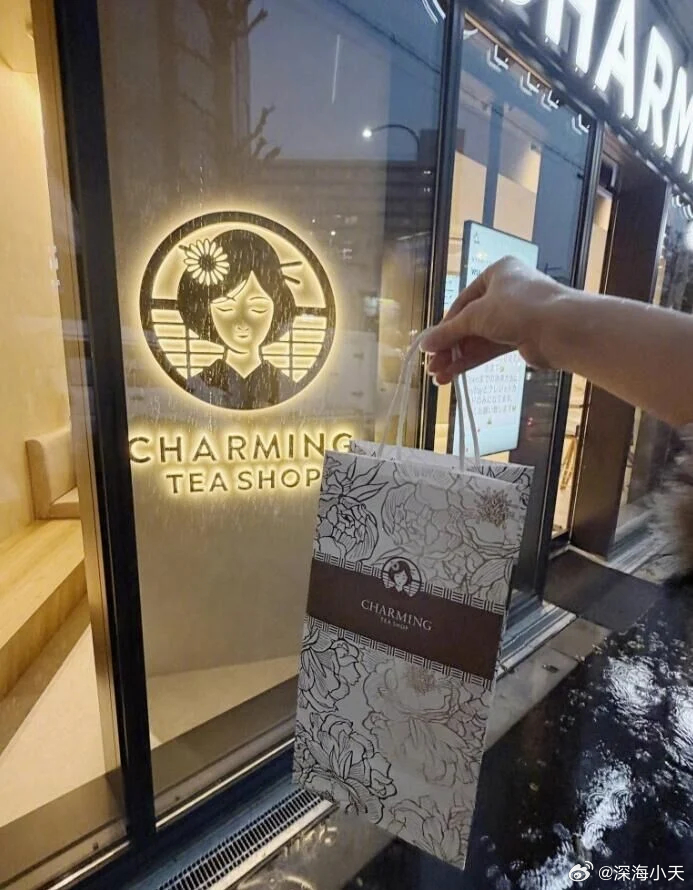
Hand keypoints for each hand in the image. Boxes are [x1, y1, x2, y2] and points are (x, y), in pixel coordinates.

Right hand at [421, 257, 563, 384]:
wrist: (560, 329)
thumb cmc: (517, 308)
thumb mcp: (476, 316)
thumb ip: (448, 332)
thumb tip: (423, 345)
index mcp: (496, 274)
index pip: (462, 302)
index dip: (444, 326)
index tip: (429, 346)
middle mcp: (506, 293)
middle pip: (470, 323)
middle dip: (450, 346)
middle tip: (432, 366)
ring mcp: (516, 316)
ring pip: (480, 338)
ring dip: (458, 357)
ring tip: (438, 377)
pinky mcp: (522, 338)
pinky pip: (491, 349)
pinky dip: (472, 360)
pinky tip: (454, 374)